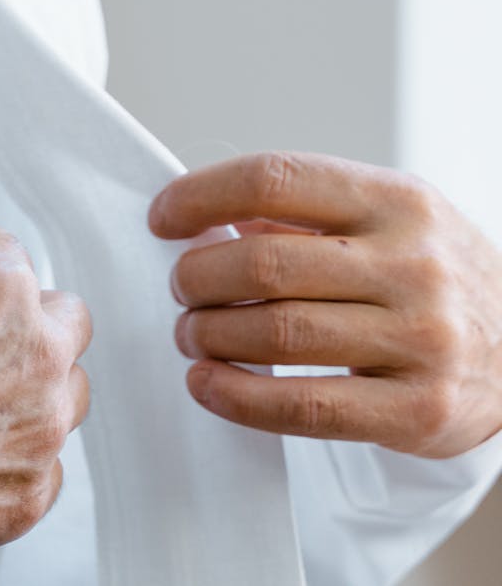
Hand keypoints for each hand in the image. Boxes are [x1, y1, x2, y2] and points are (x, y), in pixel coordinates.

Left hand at [150, 151, 501, 457]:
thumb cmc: (427, 277)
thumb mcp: (385, 220)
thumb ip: (302, 214)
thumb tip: (199, 221)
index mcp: (397, 201)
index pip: (274, 179)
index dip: (200, 196)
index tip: (162, 218)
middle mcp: (415, 265)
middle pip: (263, 263)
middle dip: (196, 278)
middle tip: (179, 290)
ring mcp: (423, 340)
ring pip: (276, 334)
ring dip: (208, 335)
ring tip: (191, 334)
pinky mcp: (419, 411)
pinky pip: (302, 406)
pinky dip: (236, 395)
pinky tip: (207, 383)